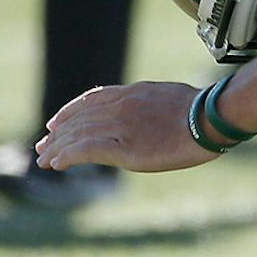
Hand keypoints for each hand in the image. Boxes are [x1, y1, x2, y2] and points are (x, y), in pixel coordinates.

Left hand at [35, 81, 219, 172]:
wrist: (213, 118)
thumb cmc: (204, 110)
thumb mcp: (171, 97)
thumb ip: (150, 104)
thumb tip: (148, 114)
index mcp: (133, 93)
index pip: (91, 99)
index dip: (70, 111)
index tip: (56, 122)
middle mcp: (121, 107)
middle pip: (79, 118)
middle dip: (58, 133)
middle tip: (43, 145)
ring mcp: (121, 126)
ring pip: (77, 135)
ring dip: (57, 148)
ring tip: (44, 159)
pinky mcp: (123, 147)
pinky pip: (85, 151)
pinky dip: (67, 156)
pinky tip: (57, 164)